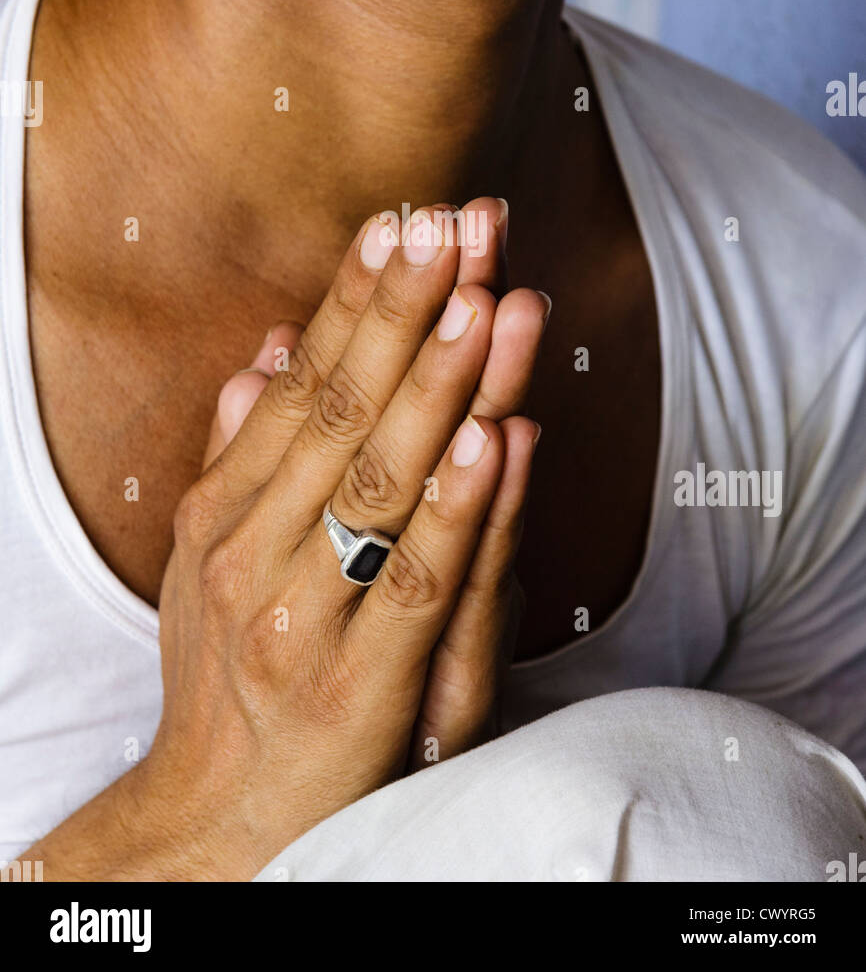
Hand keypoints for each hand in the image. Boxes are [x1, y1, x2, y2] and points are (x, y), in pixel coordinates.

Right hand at [205, 199, 547, 769]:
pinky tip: (494, 437)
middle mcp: (254, 552)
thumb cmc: (224, 673)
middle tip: (455, 224)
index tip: (403, 222)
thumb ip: (239, 451)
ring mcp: (304, 618)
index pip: (301, 384)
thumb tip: (268, 350)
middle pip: (342, 412)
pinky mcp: (361, 688)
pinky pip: (417, 585)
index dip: (357, 300)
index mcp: (225, 510)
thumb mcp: (204, 556)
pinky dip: (455, 508)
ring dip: (440, 386)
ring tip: (485, 298)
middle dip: (406, 311)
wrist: (214, 821)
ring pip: (382, 484)